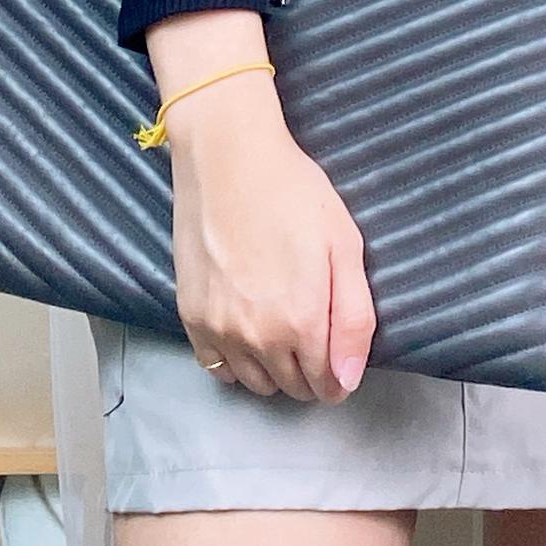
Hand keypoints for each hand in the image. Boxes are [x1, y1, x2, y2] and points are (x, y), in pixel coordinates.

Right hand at [166, 89, 376, 402]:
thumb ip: (354, 318)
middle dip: (310, 374)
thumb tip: (349, 379)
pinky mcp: (191, 317)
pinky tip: (247, 332)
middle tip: (314, 336)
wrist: (227, 157)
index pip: (327, 384)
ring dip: (274, 371)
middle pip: (293, 387)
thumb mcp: (345, 245)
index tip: (338, 357)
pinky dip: (236, 363)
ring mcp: (220, 330)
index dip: (339, 376)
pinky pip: (217, 368)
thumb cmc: (293, 192)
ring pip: (256, 384)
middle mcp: (258, 338)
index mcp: (302, 322)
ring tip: (282, 332)